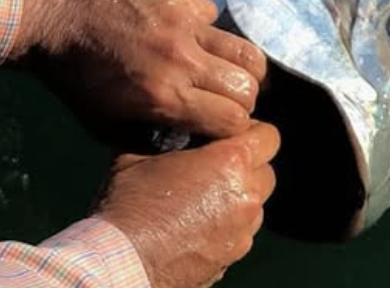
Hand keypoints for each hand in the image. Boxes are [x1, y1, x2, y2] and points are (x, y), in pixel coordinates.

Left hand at [13, 0, 265, 143]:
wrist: (57, 18)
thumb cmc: (78, 81)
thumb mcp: (108, 127)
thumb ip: (154, 139)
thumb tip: (193, 142)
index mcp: (163, 98)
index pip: (233, 120)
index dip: (233, 127)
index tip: (223, 124)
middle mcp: (181, 60)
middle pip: (248, 86)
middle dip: (243, 99)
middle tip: (228, 99)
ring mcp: (185, 22)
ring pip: (246, 50)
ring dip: (242, 67)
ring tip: (227, 70)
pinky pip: (215, 19)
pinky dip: (209, 32)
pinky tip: (189, 36)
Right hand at [98, 122, 280, 287]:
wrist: (120, 263)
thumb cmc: (128, 206)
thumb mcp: (140, 154)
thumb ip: (169, 137)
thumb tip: (170, 126)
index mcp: (231, 162)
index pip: (269, 136)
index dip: (250, 132)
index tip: (227, 137)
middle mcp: (246, 196)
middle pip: (266, 171)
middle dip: (247, 166)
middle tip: (215, 166)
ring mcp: (242, 231)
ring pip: (256, 204)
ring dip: (239, 197)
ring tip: (204, 199)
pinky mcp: (232, 257)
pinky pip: (241, 233)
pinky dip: (229, 226)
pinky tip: (198, 226)